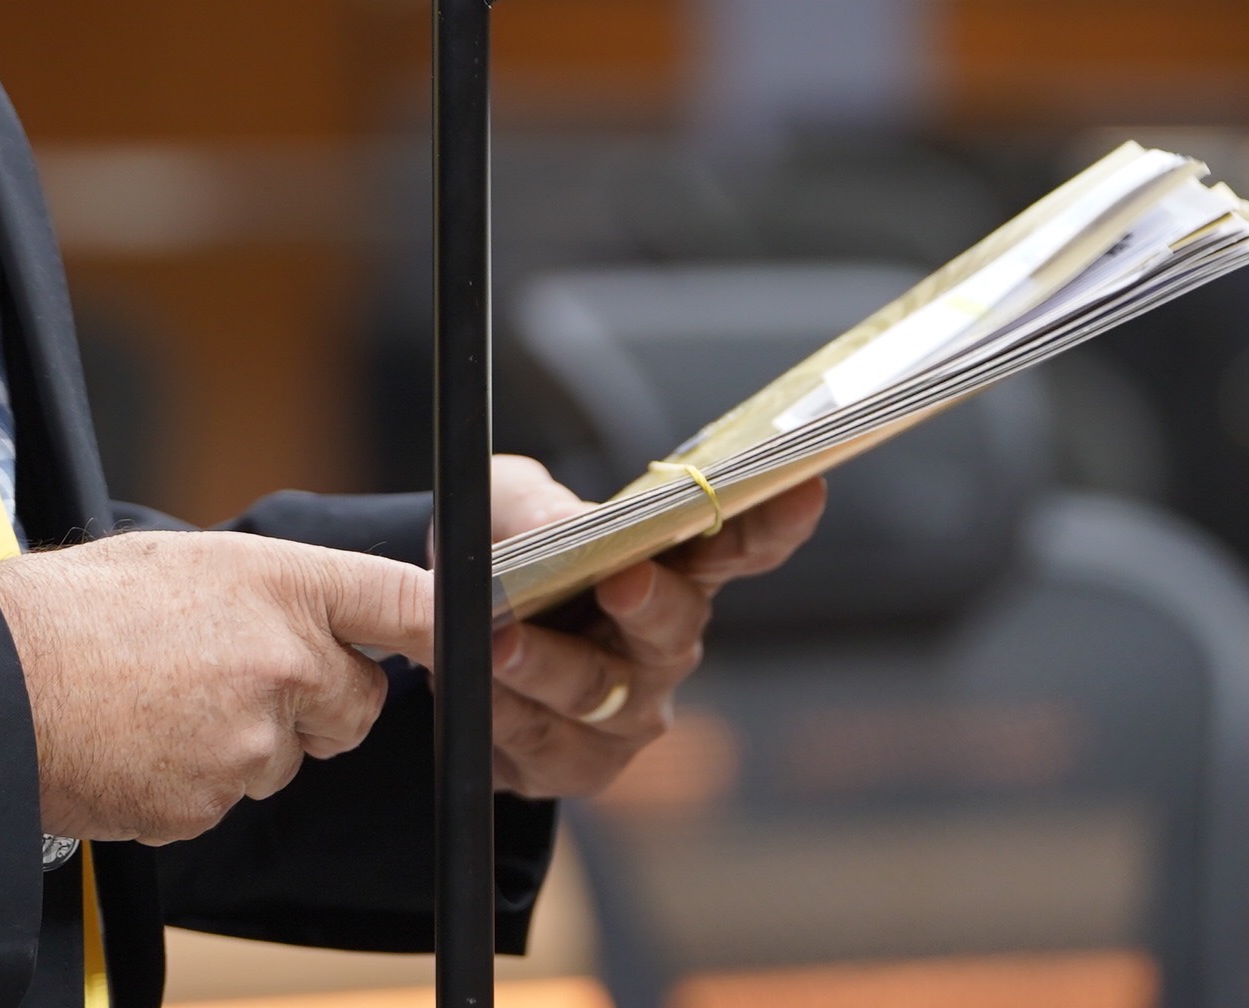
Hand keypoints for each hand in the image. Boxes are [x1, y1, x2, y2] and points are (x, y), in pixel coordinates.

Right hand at [0, 531, 427, 844]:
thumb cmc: (71, 612)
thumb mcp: (177, 561)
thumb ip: (259, 590)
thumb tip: (298, 615)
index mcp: (277, 584)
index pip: (403, 601)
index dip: (449, 621)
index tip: (476, 633)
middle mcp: (282, 661)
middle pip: (358, 701)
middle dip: (318, 701)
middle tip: (239, 677)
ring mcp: (252, 741)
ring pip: (287, 756)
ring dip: (245, 742)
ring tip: (161, 705)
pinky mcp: (214, 802)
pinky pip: (229, 797)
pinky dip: (195, 781)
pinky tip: (142, 744)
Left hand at [480, 456, 824, 798]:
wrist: (445, 633)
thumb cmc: (506, 553)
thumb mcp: (503, 504)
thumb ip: (531, 508)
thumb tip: (556, 530)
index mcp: (670, 568)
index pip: (735, 545)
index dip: (772, 522)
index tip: (802, 485)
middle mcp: (664, 646)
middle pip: (671, 627)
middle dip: (647, 603)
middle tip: (622, 579)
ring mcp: (627, 712)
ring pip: (594, 690)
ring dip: (544, 663)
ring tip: (497, 639)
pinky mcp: (576, 763)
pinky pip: (537, 739)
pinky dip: (496, 706)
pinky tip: (465, 680)